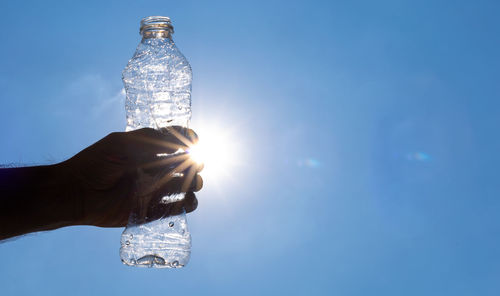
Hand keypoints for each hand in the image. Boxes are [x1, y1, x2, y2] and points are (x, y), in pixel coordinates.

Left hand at [62, 126, 202, 227]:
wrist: (76, 193)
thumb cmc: (96, 163)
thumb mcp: (124, 143)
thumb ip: (153, 140)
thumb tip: (185, 141)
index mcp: (149, 150)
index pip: (178, 143)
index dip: (190, 141)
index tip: (195, 141)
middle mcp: (155, 169)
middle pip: (188, 165)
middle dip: (196, 164)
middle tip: (193, 165)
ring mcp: (155, 190)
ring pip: (187, 187)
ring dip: (195, 184)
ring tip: (190, 184)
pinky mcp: (152, 210)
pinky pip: (177, 208)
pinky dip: (187, 204)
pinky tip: (185, 200)